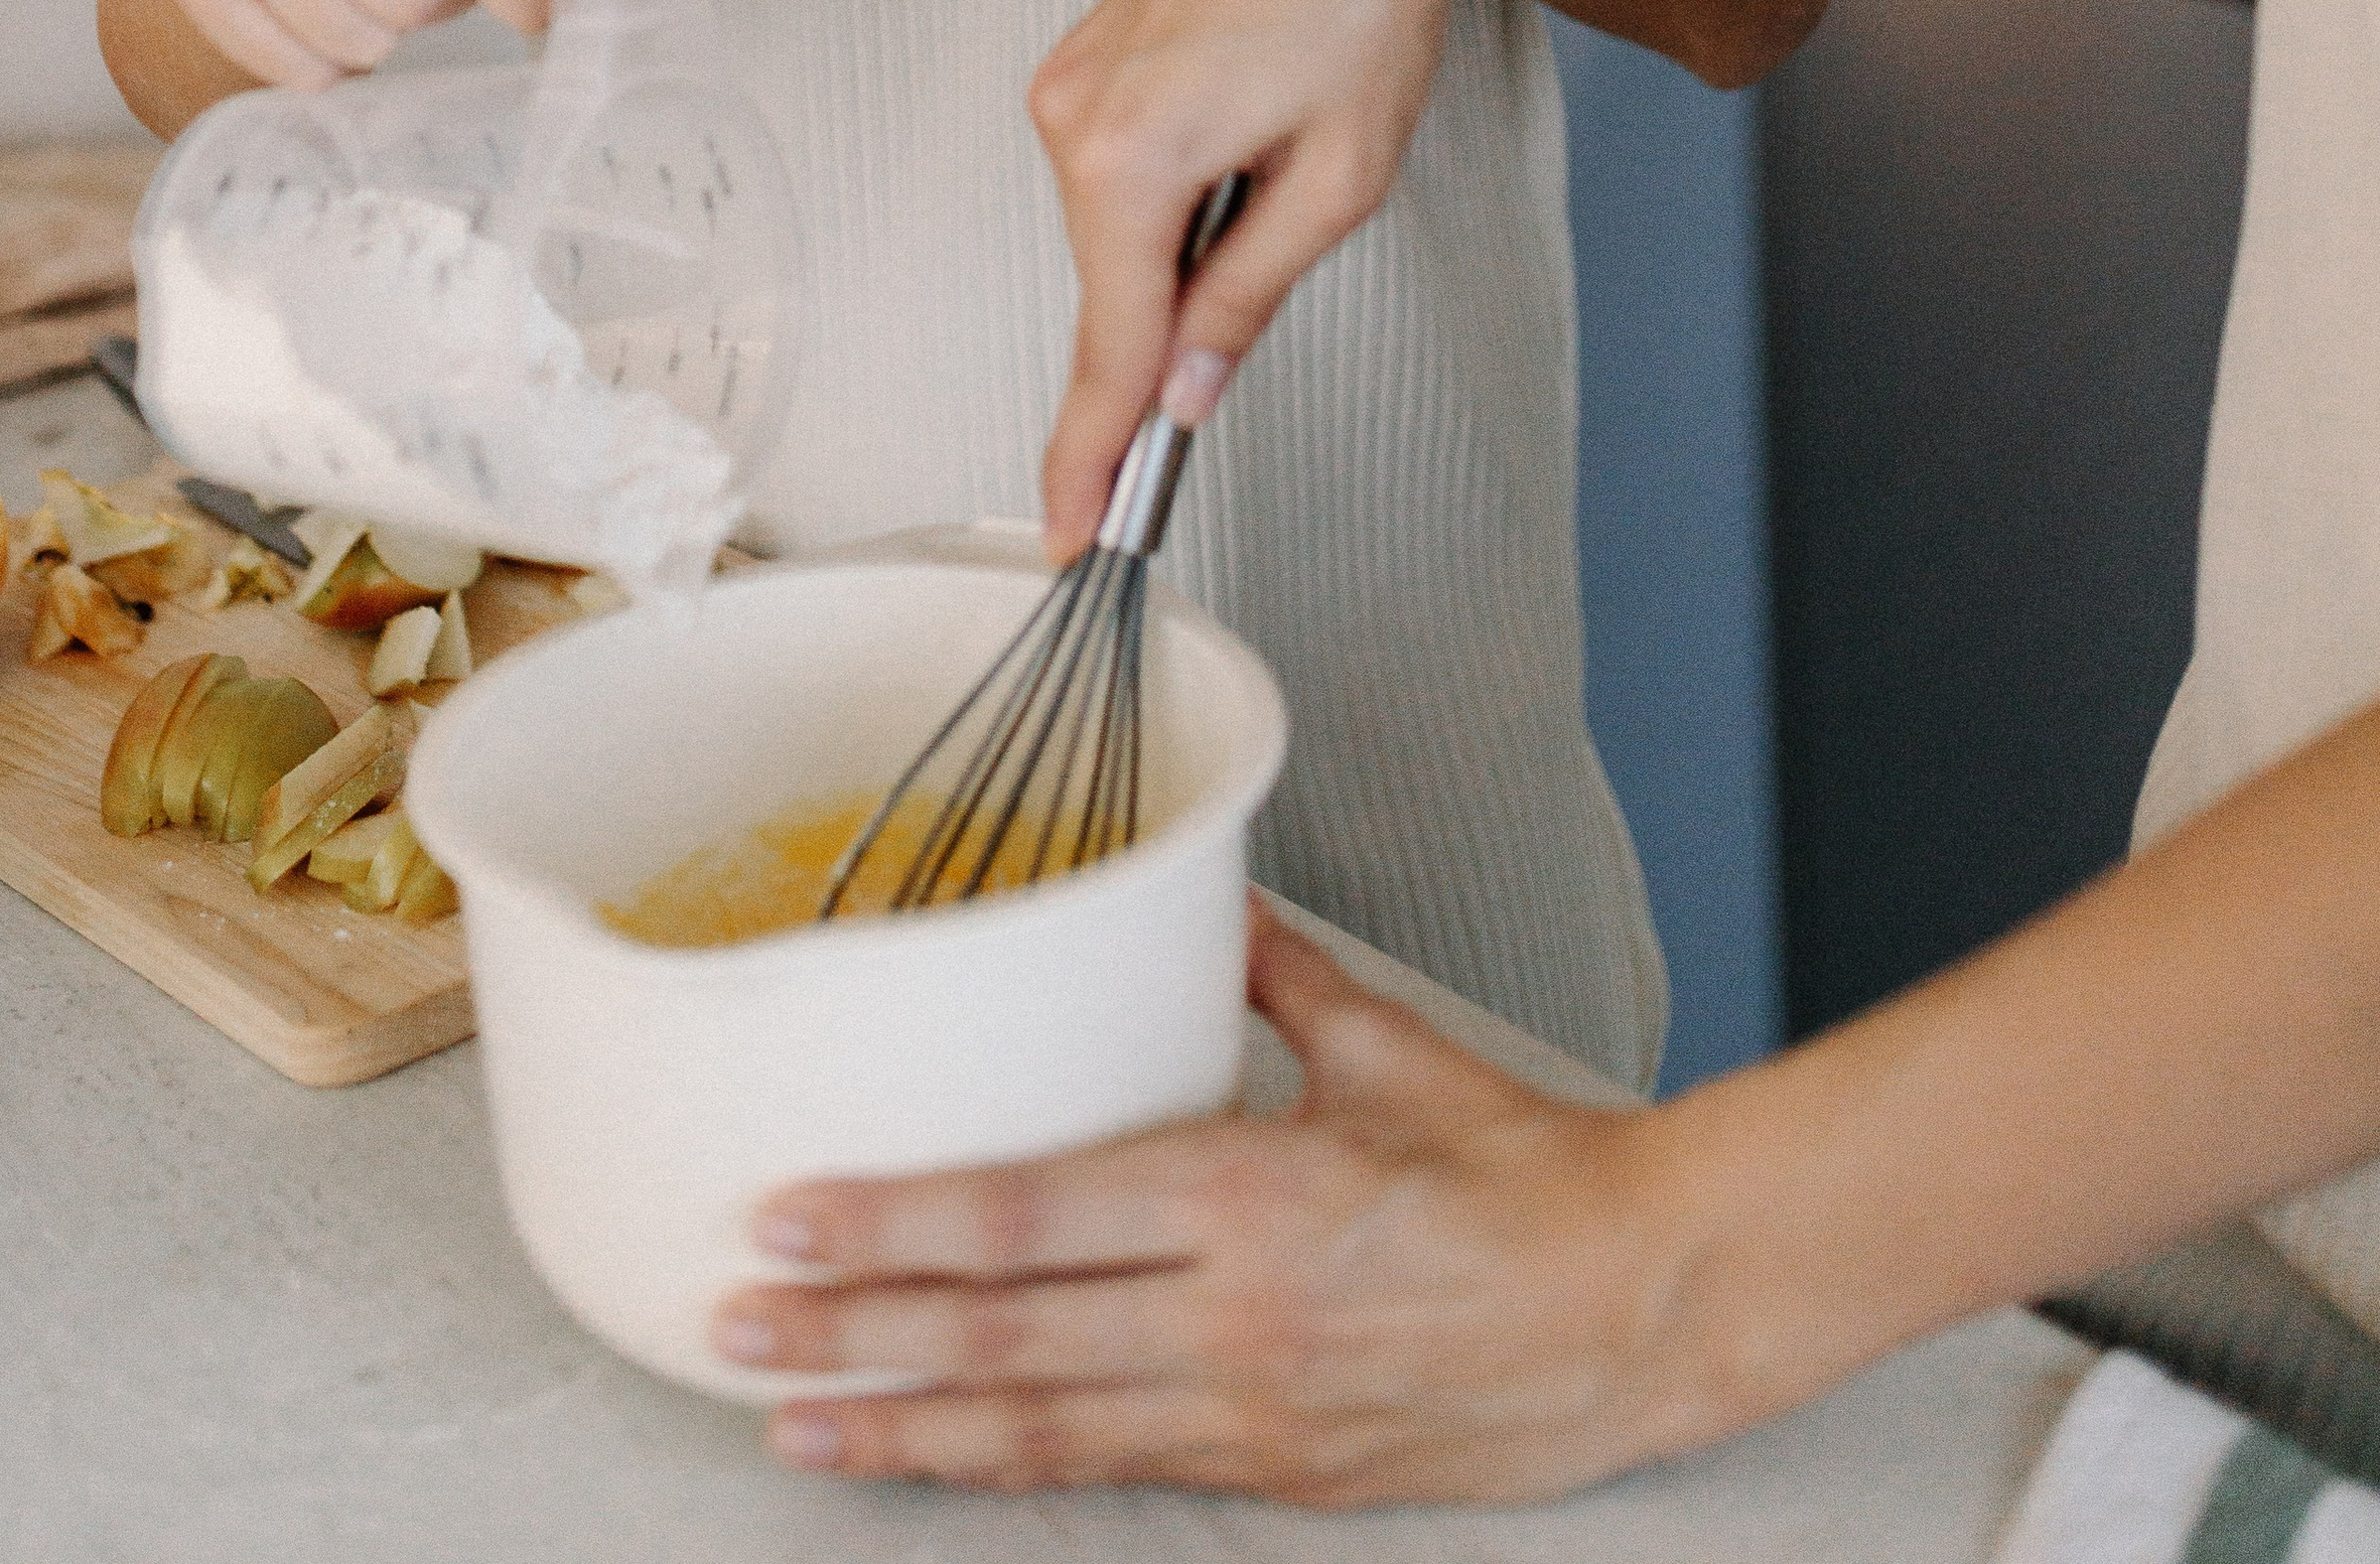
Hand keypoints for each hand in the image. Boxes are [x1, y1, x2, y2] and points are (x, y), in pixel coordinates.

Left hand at [712, 903, 1704, 1506]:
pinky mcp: (1277, 1474)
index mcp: (1245, 1196)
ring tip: (794, 1422)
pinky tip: (939, 1464)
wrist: (1645, 1308)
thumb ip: (1275, 982)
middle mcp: (1226, 1318)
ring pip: (1038, 1432)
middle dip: (853, 1334)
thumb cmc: (1530, 1174)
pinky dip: (1011, 1470)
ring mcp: (1246, 1412)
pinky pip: (1114, 1470)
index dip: (897, 1225)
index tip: (795, 1211)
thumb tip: (1202, 905)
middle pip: (1002, 1338)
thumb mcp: (1392, 1048)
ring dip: (903, 1428)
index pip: (1030, 1219)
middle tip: (734, 1323)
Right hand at [1027, 0, 1494, 552]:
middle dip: (1174, 325)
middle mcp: (1071, 118)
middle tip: (1265, 287)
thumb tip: (1183, 392)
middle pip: (1113, 287)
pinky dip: (1177, 185)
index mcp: (1127, 160)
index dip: (1095, 457)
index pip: (1108, 350)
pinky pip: (1122, 164)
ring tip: (1295, 141)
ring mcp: (1071, 77)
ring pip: (1121, 225)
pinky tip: (1256, 121)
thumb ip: (1245, 296)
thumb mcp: (1338, 178)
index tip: (1076, 535)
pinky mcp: (1088, 50)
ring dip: (1191, 235)